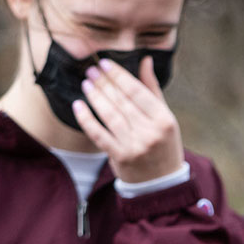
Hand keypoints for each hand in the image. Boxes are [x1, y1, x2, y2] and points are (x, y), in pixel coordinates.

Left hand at [74, 56, 183, 183]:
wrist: (162, 183)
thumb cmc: (164, 144)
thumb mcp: (165, 117)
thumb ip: (153, 89)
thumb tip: (146, 60)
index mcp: (164, 120)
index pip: (138, 92)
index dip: (119, 76)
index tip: (105, 63)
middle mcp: (150, 132)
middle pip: (122, 102)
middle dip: (104, 83)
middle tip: (91, 70)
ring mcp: (135, 146)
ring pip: (110, 116)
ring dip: (95, 97)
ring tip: (86, 84)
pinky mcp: (120, 157)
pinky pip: (99, 134)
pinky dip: (87, 119)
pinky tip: (78, 105)